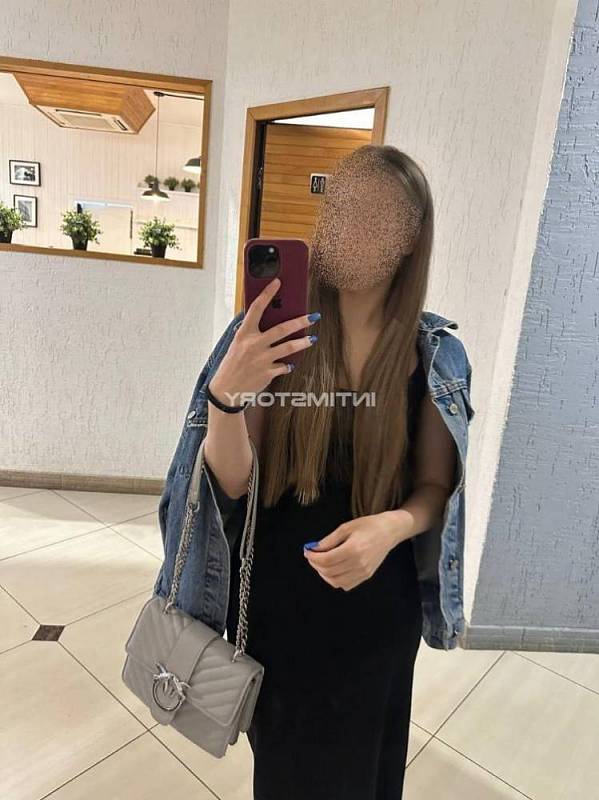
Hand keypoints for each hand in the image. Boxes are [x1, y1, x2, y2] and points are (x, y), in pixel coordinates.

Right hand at [208, 277, 318, 403]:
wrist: (226, 390)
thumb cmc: (232, 365)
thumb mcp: (237, 345)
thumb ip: (251, 334)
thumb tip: (269, 322)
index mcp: (244, 334)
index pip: (256, 308)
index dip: (267, 294)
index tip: (277, 282)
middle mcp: (254, 344)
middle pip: (282, 329)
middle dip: (300, 321)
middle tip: (313, 316)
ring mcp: (262, 359)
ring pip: (289, 347)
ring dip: (303, 342)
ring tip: (312, 339)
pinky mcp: (268, 373)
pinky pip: (284, 366)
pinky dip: (287, 365)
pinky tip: (289, 364)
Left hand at [303, 514, 401, 590]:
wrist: (388, 532)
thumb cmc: (368, 526)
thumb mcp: (346, 527)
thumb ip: (329, 540)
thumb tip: (314, 549)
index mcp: (353, 549)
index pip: (326, 560)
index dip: (313, 557)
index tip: (308, 551)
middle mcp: (359, 564)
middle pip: (329, 572)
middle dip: (316, 565)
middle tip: (312, 556)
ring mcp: (363, 572)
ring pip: (336, 582)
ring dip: (324, 574)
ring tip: (321, 563)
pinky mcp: (366, 576)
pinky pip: (346, 585)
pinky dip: (335, 580)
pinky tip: (333, 569)